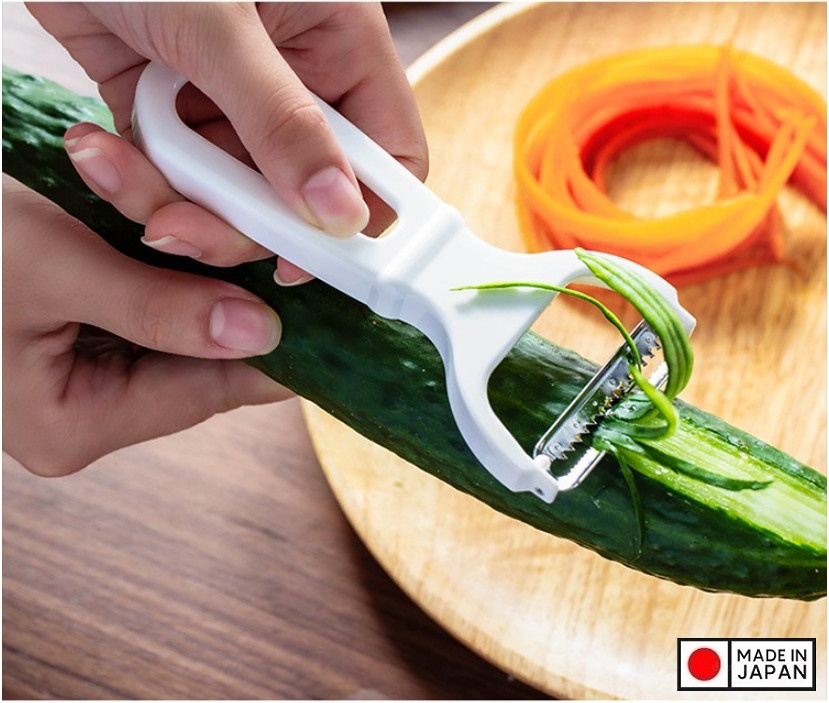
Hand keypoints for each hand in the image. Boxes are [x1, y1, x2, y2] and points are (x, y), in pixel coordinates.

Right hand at [3, 174, 289, 476]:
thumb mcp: (48, 266)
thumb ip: (156, 308)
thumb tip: (260, 335)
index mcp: (70, 424)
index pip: (207, 393)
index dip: (273, 355)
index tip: (332, 323)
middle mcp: (82, 412)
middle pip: (198, 361)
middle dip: (229, 296)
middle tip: (272, 249)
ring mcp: (81, 375)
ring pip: (179, 326)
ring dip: (196, 270)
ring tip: (214, 224)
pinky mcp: (81, 335)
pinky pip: (149, 302)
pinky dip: (164, 261)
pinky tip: (172, 228)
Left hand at [27, 1, 427, 281]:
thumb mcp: (219, 24)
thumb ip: (282, 120)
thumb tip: (340, 214)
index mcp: (340, 44)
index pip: (388, 154)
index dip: (360, 214)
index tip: (311, 257)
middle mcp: (295, 84)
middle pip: (301, 197)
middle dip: (241, 223)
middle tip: (183, 229)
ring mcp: (233, 105)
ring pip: (232, 202)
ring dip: (175, 204)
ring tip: (116, 168)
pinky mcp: (172, 116)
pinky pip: (174, 182)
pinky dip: (136, 181)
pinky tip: (96, 147)